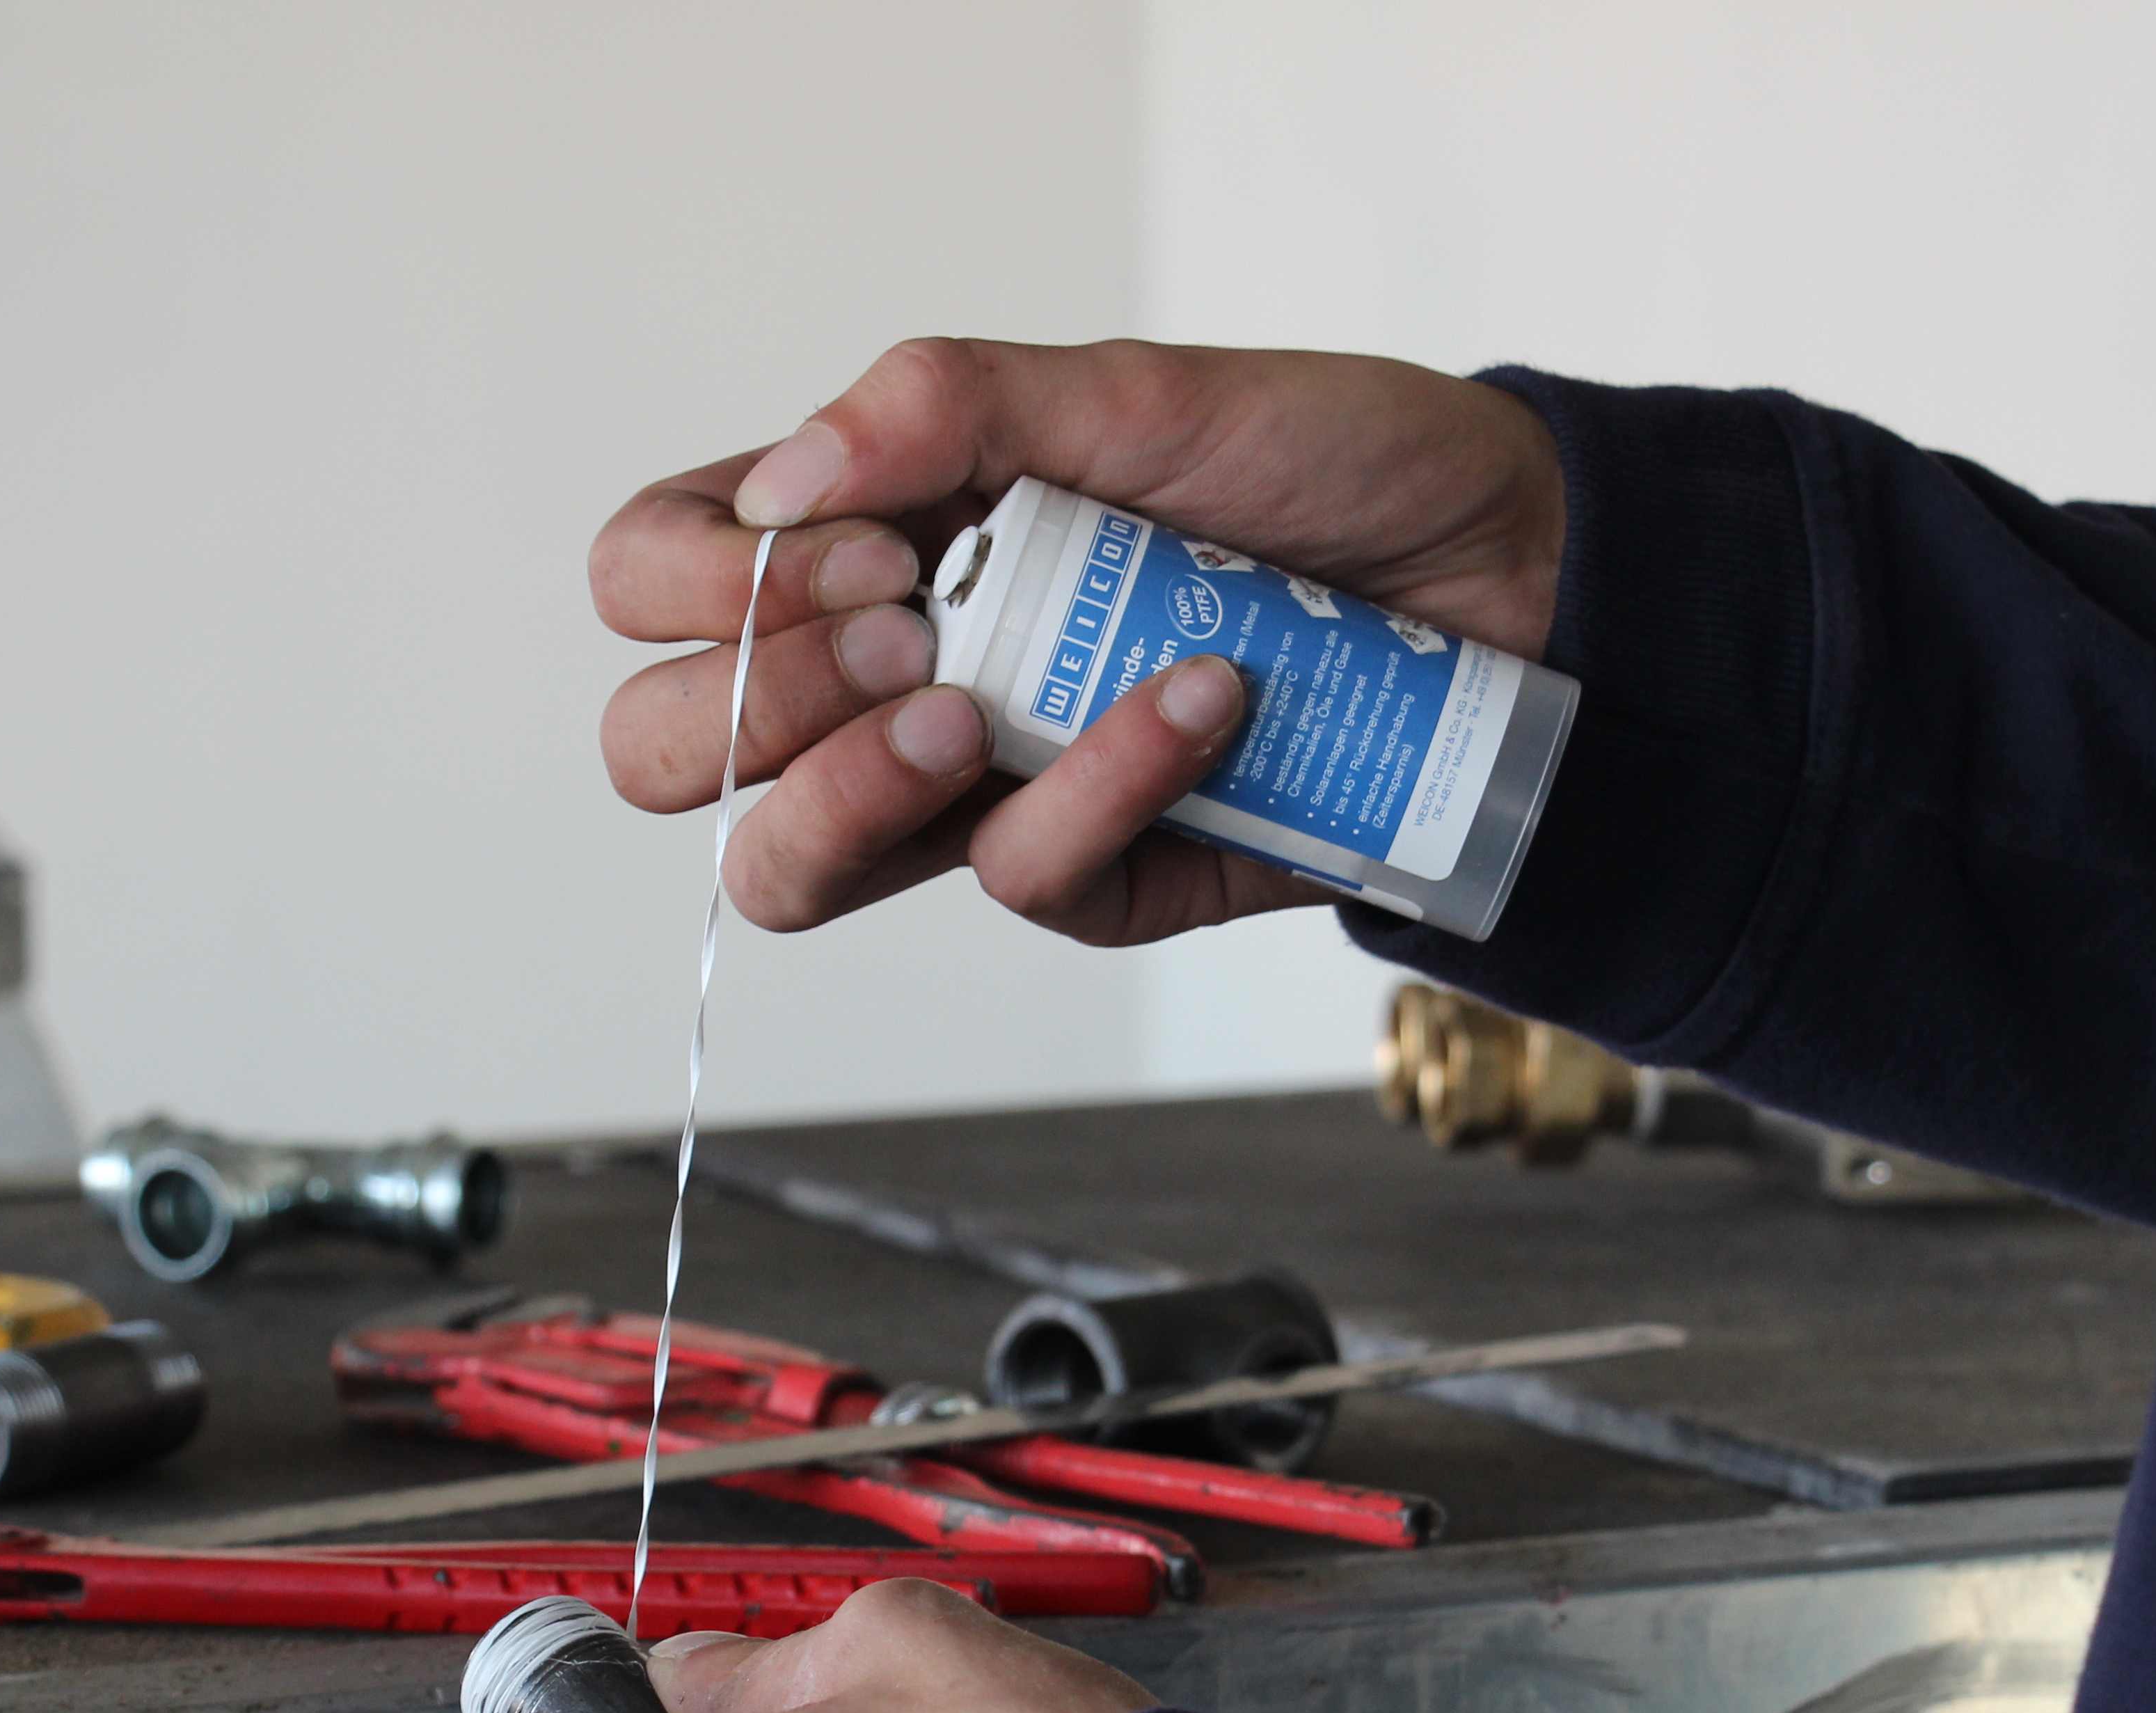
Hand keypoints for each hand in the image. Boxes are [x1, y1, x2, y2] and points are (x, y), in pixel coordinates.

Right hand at [590, 337, 1565, 946]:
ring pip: (788, 872)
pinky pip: (1018, 877)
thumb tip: (782, 484)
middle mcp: (887, 675)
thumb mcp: (1133, 391)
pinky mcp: (1086, 873)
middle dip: (747, 706)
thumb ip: (945, 405)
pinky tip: (1198, 701)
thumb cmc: (1318, 465)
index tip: (859, 544)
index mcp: (859, 539)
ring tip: (976, 709)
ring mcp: (975, 790)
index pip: (650, 580)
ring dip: (858, 789)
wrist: (1505, 569)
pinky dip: (1101, 786)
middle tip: (899, 635)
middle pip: (665, 752)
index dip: (699, 584)